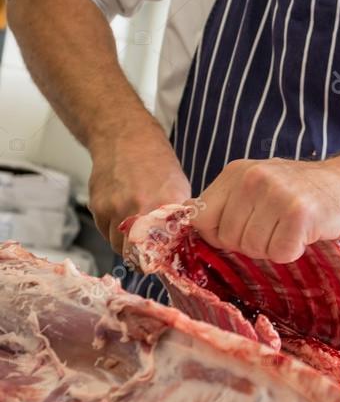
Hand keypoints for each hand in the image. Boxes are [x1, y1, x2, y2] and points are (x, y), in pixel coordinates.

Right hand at [88, 125, 190, 253]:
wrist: (126, 138)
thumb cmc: (157, 162)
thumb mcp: (179, 187)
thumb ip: (178, 219)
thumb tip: (179, 247)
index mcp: (166, 205)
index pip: (162, 249)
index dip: (160, 261)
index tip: (161, 263)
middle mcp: (139, 209)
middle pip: (136, 254)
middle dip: (141, 257)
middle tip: (147, 253)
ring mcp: (115, 209)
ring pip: (117, 246)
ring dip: (126, 244)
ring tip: (135, 229)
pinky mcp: (97, 208)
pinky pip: (105, 232)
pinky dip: (113, 230)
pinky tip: (122, 214)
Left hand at [192, 156, 339, 262]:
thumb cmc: (302, 191)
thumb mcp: (259, 185)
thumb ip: (229, 203)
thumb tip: (194, 229)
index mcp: (236, 171)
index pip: (201, 217)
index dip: (217, 234)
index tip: (240, 232)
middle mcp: (252, 178)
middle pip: (227, 237)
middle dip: (249, 243)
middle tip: (275, 227)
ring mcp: (276, 194)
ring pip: (252, 248)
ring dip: (273, 248)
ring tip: (291, 228)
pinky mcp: (299, 214)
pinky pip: (280, 253)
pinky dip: (293, 251)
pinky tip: (305, 233)